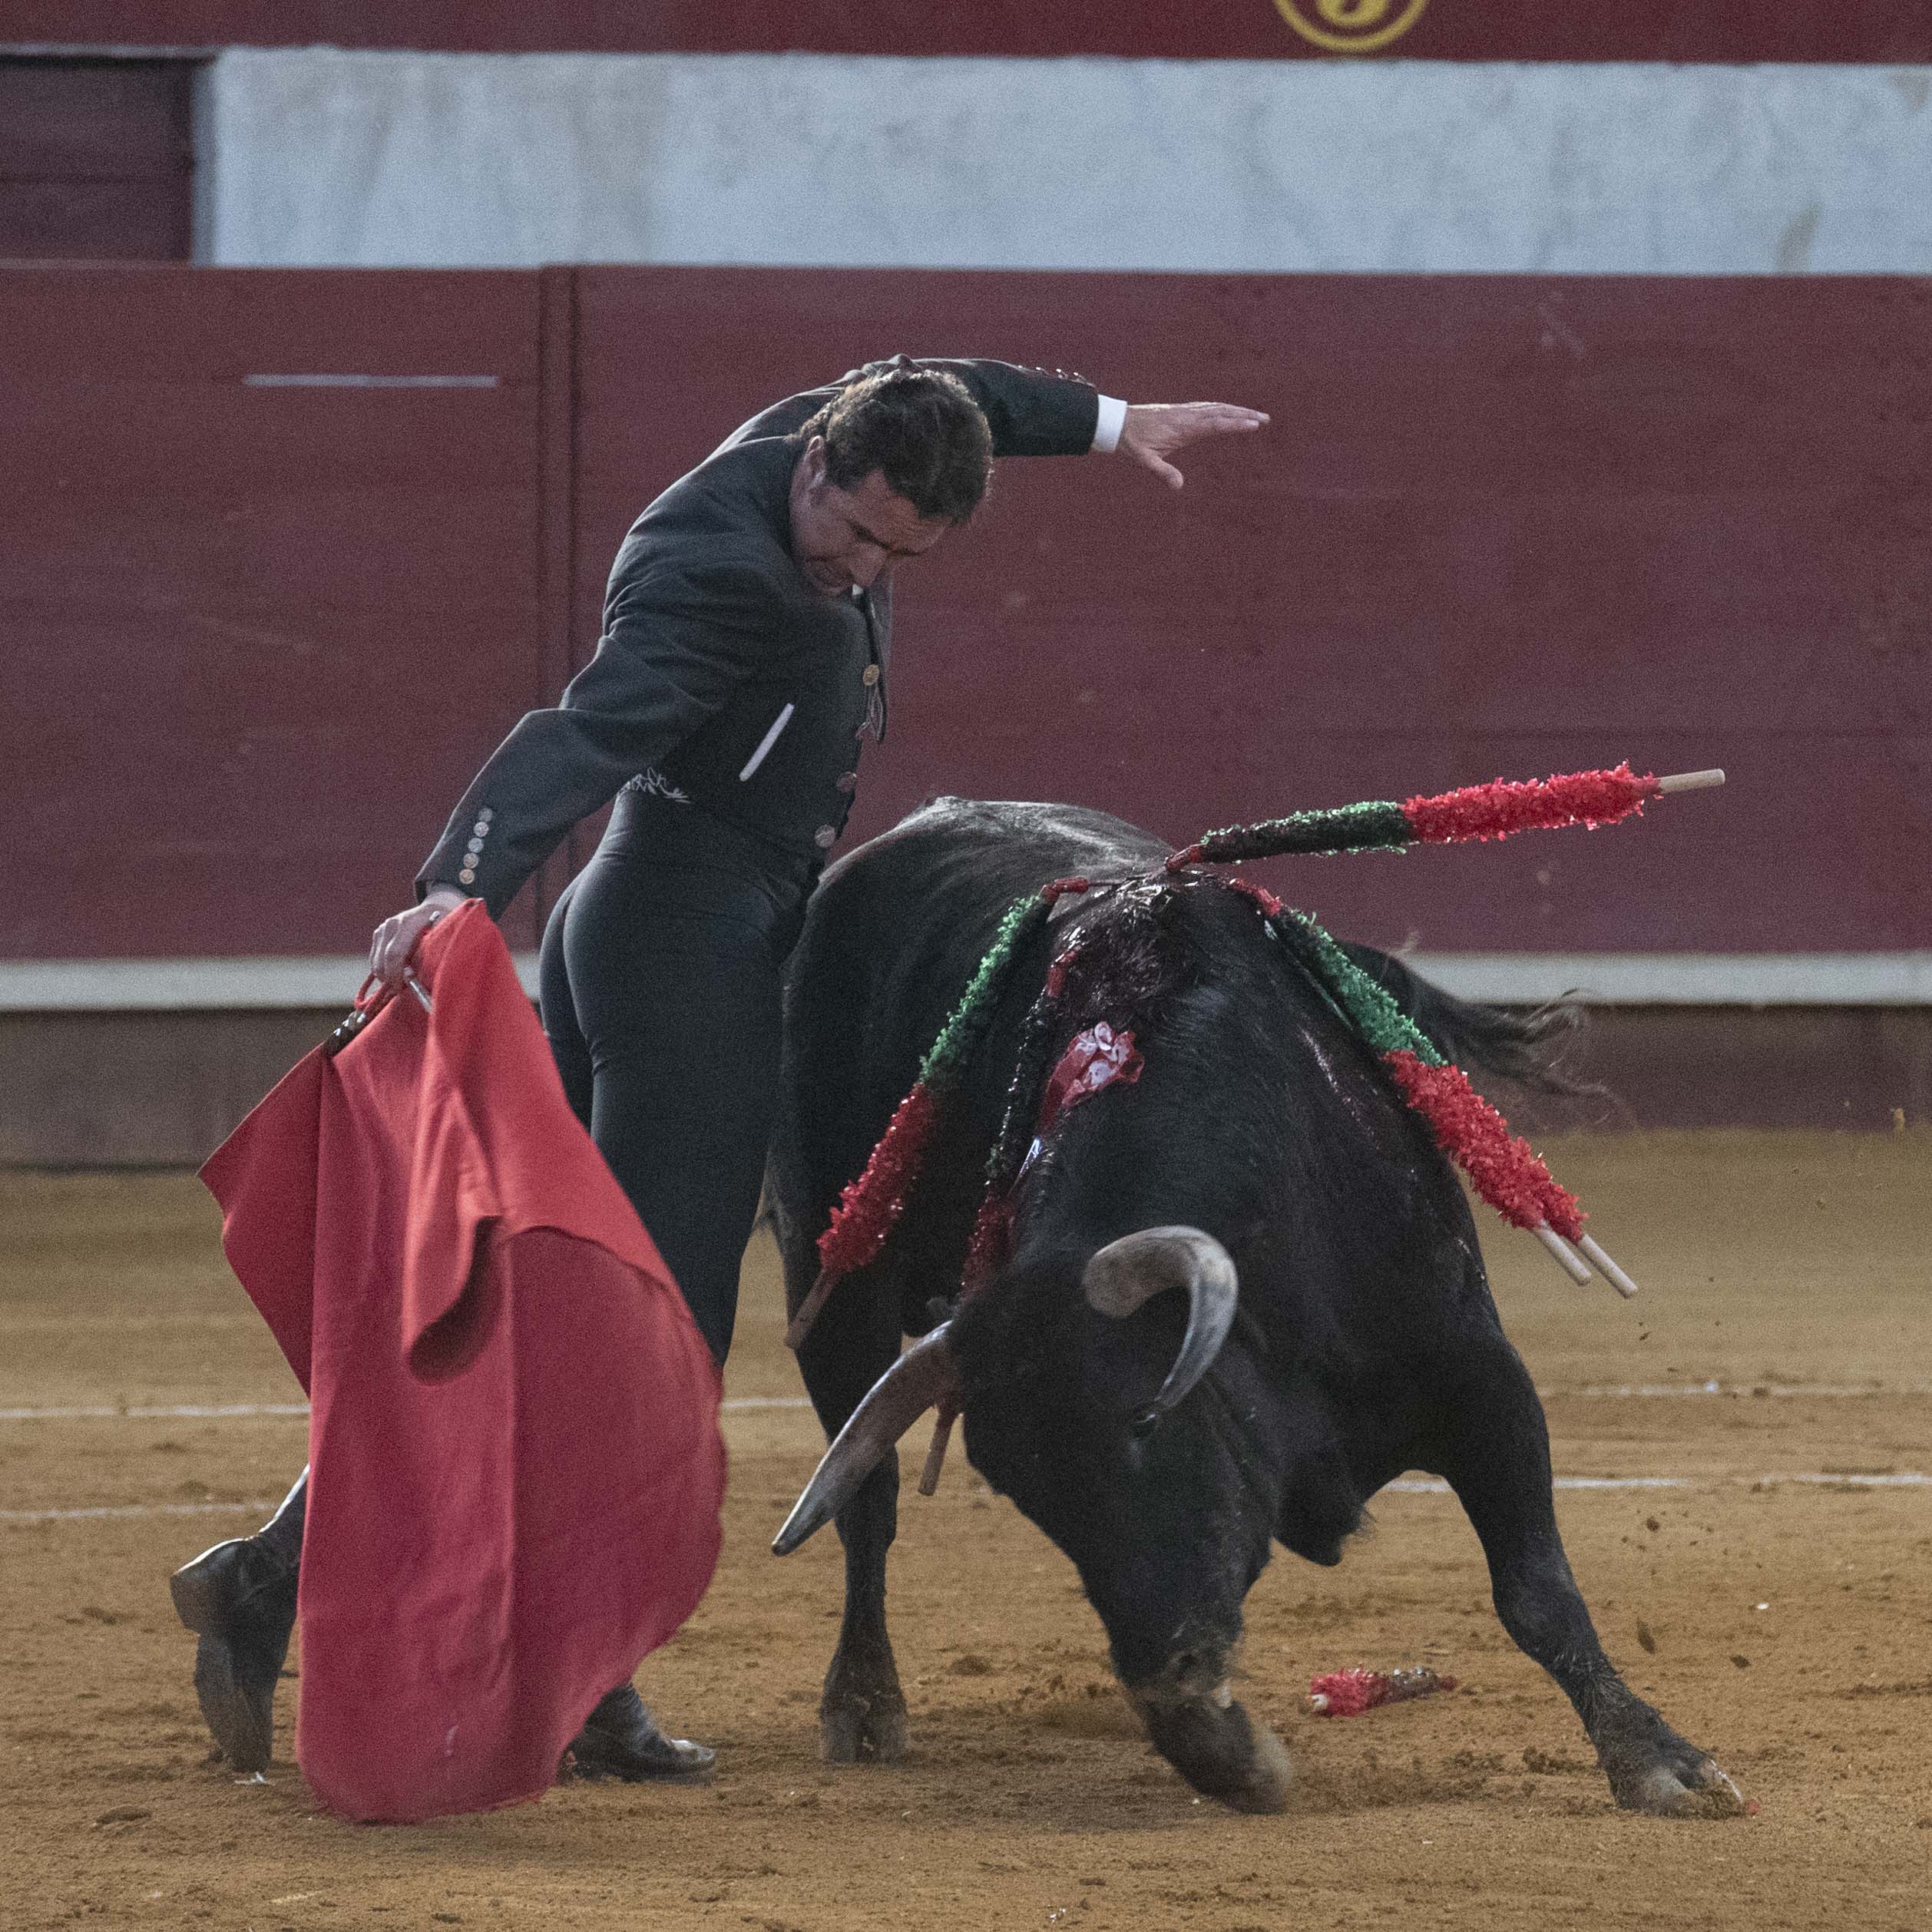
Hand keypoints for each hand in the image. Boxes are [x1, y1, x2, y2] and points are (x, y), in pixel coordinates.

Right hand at [369, 885, 466, 986]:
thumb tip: (418, 978)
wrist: (437, 907)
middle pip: (382, 959)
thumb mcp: (445, 938)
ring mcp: (384, 927)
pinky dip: (382, 968)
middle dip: (390, 978)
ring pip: (376, 960)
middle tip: (401, 988)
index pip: (394, 954)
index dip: (396, 974)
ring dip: (385, 975)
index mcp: (409, 923)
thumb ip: (432, 955)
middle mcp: (392, 924)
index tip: (402, 987)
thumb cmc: (445, 926)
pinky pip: (375, 957)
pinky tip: (396, 972)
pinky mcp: (379, 933)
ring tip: (401, 981)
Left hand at [1118, 402, 1268, 490]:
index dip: (1235, 424)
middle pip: (1221, 411)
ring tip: (1255, 415)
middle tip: (1266, 418)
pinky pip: (1208, 407)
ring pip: (1216, 407)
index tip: (1254, 424)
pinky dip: (1223, 408)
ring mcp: (1185, 411)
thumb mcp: (1144, 460)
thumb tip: (1179, 487)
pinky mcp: (1182, 411)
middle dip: (1245, 414)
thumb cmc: (1131, 442)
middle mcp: (1187, 415)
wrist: (1118, 423)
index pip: (1214, 424)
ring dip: (1237, 410)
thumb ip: (1162, 472)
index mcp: (1183, 427)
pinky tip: (1229, 412)